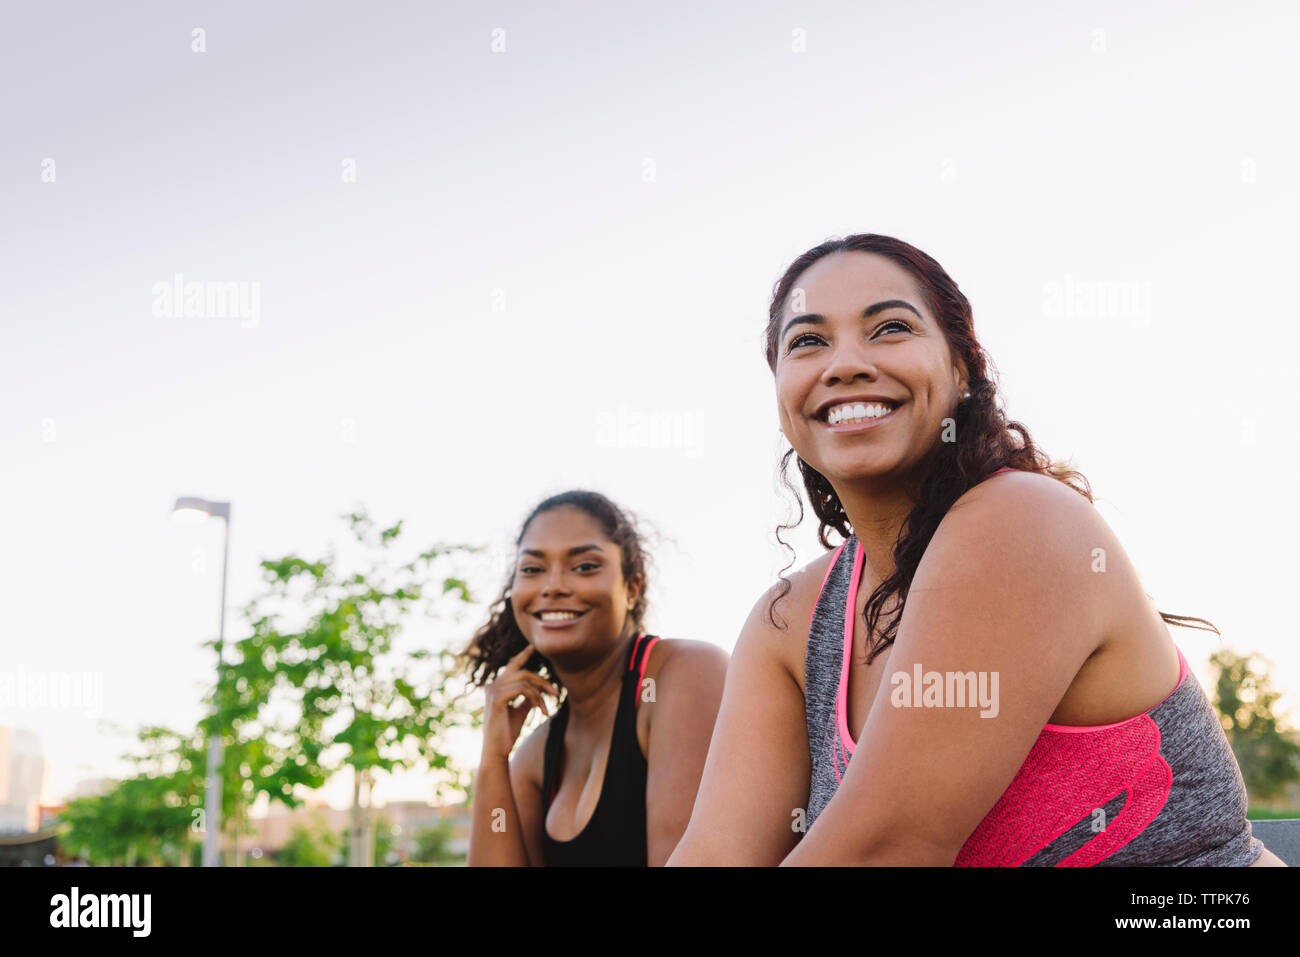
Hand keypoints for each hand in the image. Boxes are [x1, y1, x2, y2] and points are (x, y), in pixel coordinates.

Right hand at [481, 642, 559, 759]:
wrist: (497, 751)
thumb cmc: (507, 733)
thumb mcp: (519, 711)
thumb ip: (526, 699)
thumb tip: (536, 692)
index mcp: (496, 687)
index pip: (512, 667)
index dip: (524, 655)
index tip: (534, 647)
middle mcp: (492, 686)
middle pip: (523, 672)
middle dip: (542, 681)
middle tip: (556, 693)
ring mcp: (493, 691)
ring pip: (524, 679)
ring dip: (540, 693)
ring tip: (545, 708)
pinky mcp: (497, 698)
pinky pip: (522, 689)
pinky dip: (534, 697)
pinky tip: (539, 708)